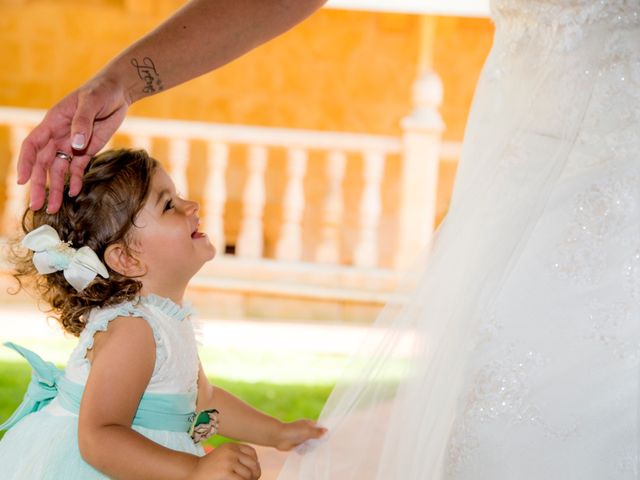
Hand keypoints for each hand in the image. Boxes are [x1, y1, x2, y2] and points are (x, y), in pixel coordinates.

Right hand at [17, 73, 129, 212]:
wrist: (118, 92)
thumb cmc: (101, 91)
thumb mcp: (91, 103)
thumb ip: (82, 123)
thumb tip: (75, 144)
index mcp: (53, 123)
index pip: (33, 145)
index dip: (25, 163)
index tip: (22, 180)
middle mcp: (58, 136)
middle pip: (43, 164)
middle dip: (39, 185)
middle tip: (38, 205)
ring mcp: (72, 144)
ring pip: (59, 170)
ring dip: (55, 188)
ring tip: (53, 208)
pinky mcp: (87, 150)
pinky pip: (77, 168)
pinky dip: (75, 181)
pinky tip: (74, 193)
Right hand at [191, 443, 260, 479]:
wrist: (193, 472)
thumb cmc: (210, 468)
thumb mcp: (225, 456)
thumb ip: (238, 456)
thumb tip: (257, 468)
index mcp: (232, 446)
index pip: (252, 453)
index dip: (255, 463)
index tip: (252, 472)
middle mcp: (231, 451)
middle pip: (253, 463)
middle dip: (255, 474)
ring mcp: (229, 461)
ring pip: (248, 474)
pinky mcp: (226, 472)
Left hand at [273, 419, 326, 451]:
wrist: (279, 437)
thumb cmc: (294, 431)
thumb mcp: (308, 431)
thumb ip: (317, 432)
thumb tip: (327, 431)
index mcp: (309, 424)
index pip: (319, 427)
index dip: (324, 432)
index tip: (328, 438)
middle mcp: (306, 430)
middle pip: (316, 437)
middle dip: (317, 441)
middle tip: (320, 445)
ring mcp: (302, 438)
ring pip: (311, 444)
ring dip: (311, 447)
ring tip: (310, 448)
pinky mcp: (297, 445)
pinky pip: (305, 449)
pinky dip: (304, 451)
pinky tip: (304, 451)